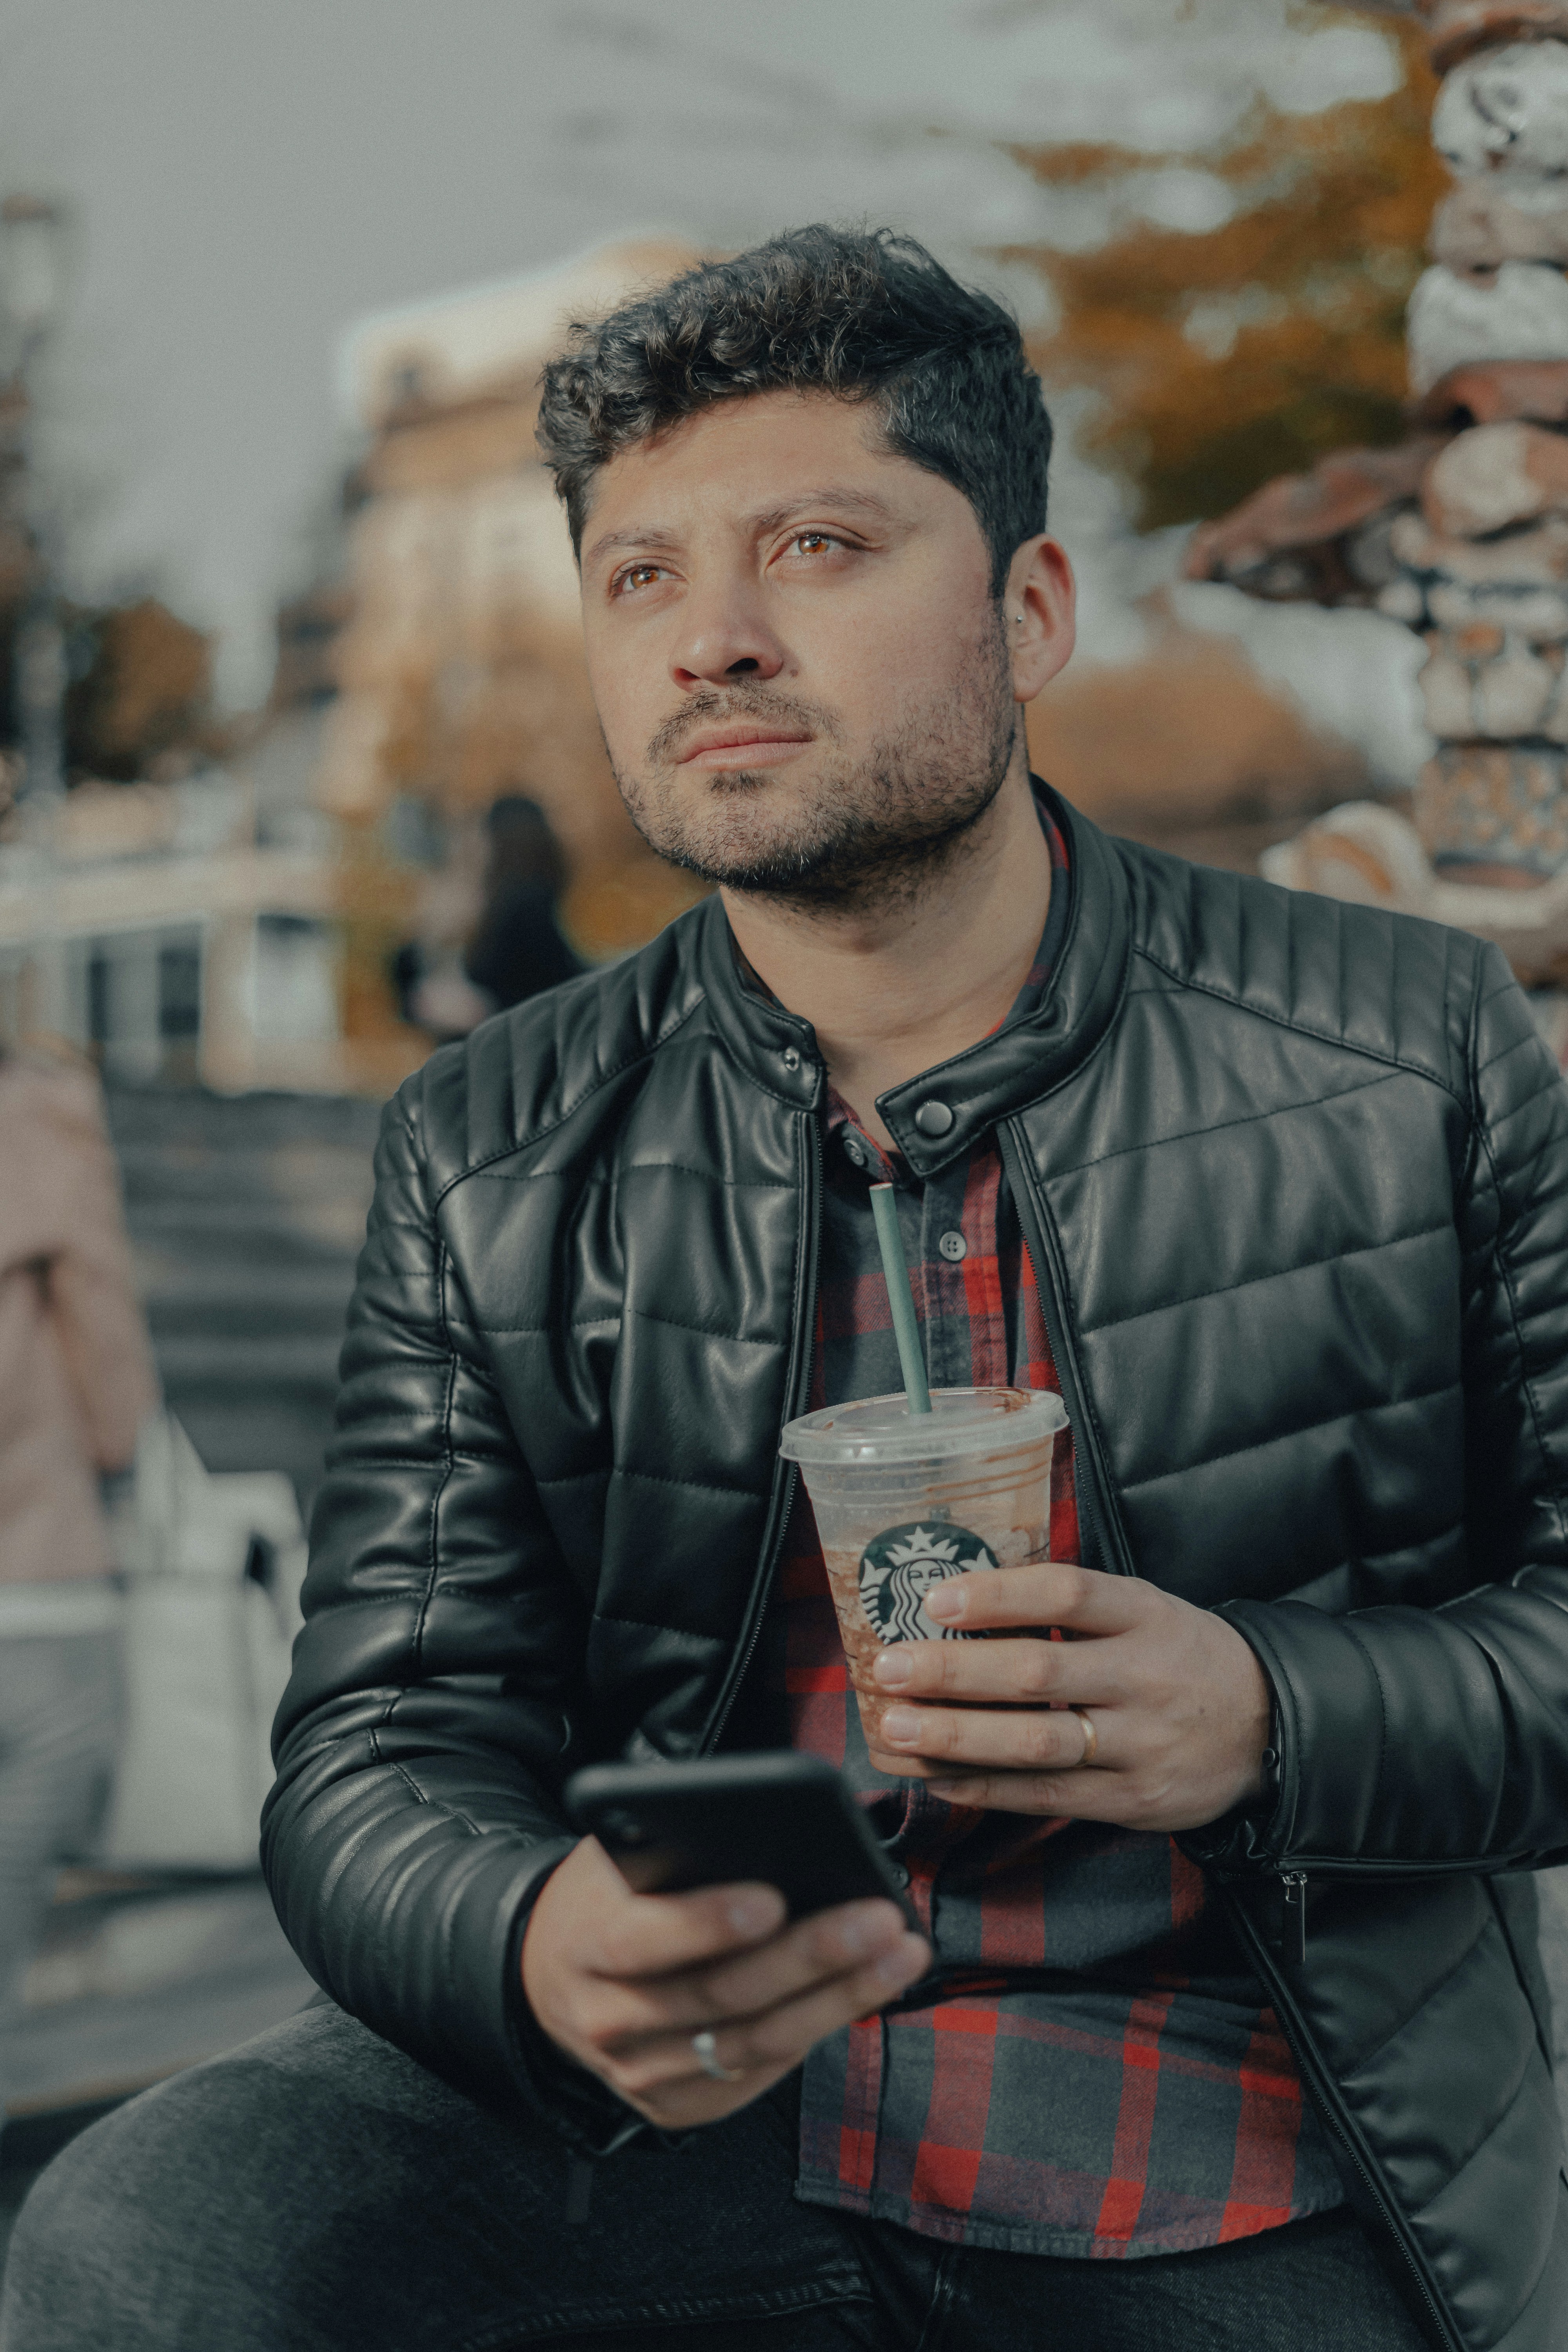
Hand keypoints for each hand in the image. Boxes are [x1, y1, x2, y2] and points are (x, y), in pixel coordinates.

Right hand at [520, 1834, 930, 2128]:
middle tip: (879, 1918)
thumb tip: (767, 1827)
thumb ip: (672, 1847)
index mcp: (585, 1944)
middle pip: (721, 1996)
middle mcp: (607, 2020)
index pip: (645, 1939)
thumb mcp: (616, 1858)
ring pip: (754, 2044)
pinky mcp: (675, 2107)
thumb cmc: (607, 1897)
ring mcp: (640, 2074)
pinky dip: (816, 2032)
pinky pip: (758, 2075)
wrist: (550, 1976)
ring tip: (900, 1954)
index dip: (708, 1922)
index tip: (774, 1896)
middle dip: (810, 1956)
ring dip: (839, 1999)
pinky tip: (863, 1994)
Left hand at [866, 1562, 1270, 1830]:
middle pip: (1038, 1673)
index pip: (1067, 1594)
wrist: (1271, 1728)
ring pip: (1035, 1742)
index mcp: (1145, 1615)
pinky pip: (1046, 1797)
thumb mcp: (1146, 1610)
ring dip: (956, 1737)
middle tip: (889, 1669)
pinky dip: (984, 1788)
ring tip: (896, 1728)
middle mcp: (1142, 1677)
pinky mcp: (1132, 1801)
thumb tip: (966, 1597)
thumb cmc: (1182, 1657)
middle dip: (953, 1674)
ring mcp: (1139, 1744)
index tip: (936, 1597)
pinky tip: (934, 1778)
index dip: (999, 1595)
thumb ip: (1073, 1607)